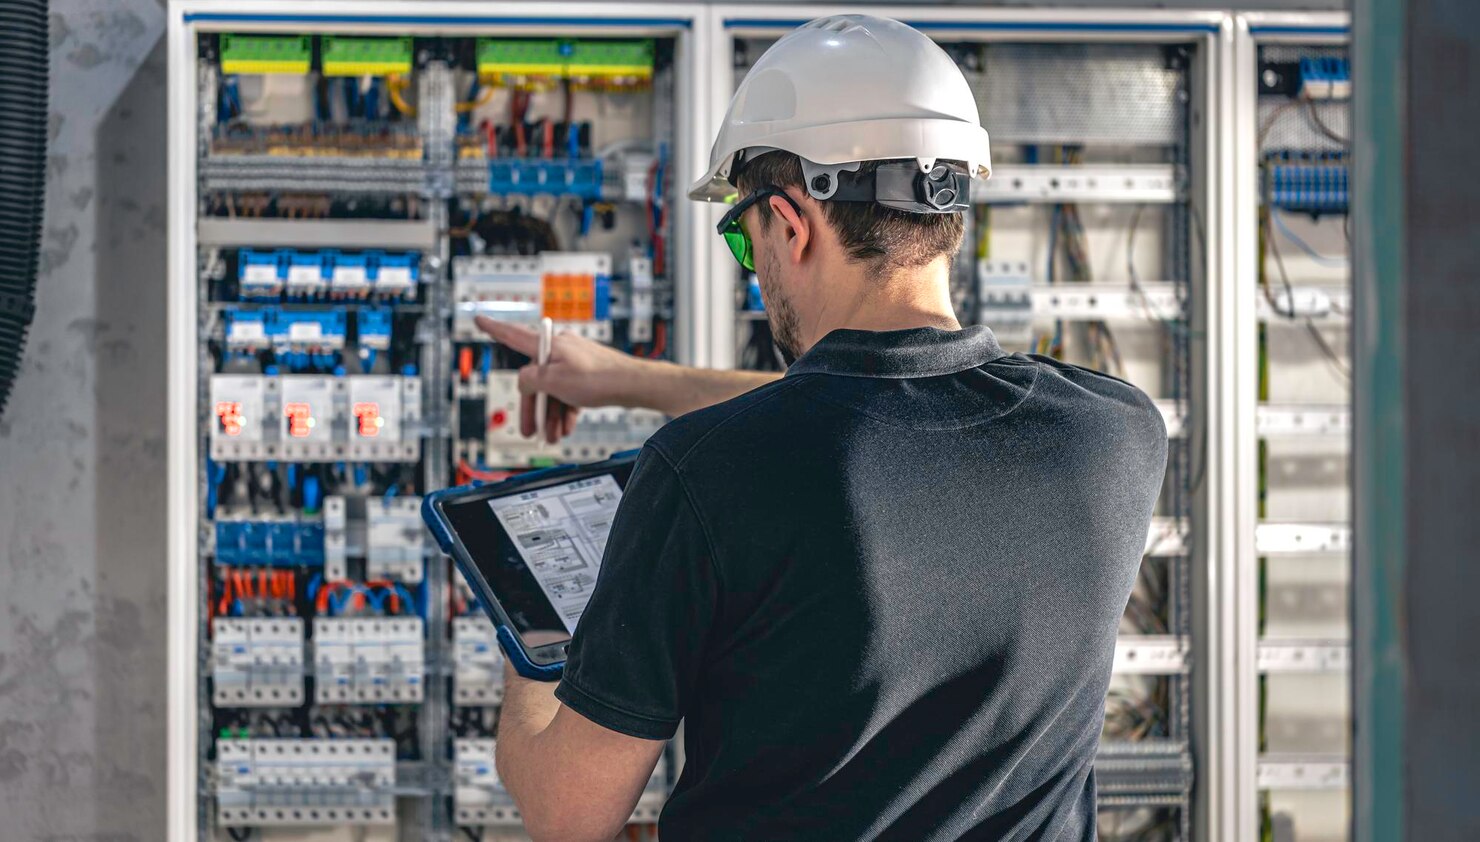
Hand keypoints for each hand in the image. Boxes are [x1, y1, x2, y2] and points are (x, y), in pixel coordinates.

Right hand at [475, 317, 645, 442]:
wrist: (633, 385)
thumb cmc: (598, 379)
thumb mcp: (553, 382)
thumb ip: (529, 380)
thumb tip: (524, 381)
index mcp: (548, 345)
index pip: (513, 335)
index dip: (494, 329)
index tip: (479, 320)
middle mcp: (559, 349)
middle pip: (535, 379)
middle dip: (533, 408)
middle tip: (530, 431)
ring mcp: (574, 361)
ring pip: (553, 390)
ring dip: (550, 415)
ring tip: (552, 437)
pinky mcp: (586, 374)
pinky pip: (569, 393)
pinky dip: (565, 411)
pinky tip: (566, 428)